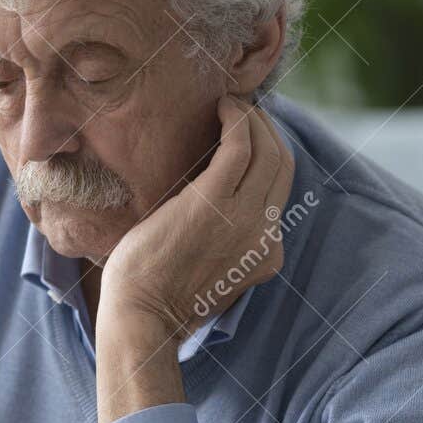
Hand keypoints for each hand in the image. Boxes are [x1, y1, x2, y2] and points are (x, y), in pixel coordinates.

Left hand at [99, 97, 295, 341]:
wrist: (140, 317)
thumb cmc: (156, 298)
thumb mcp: (208, 277)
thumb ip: (223, 249)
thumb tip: (211, 216)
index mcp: (266, 255)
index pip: (279, 192)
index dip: (269, 156)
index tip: (249, 136)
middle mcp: (265, 235)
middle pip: (282, 164)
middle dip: (267, 130)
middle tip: (241, 112)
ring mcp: (244, 217)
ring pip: (267, 150)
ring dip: (252, 119)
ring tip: (228, 106)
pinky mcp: (214, 201)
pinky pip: (240, 146)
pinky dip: (236, 119)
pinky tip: (221, 108)